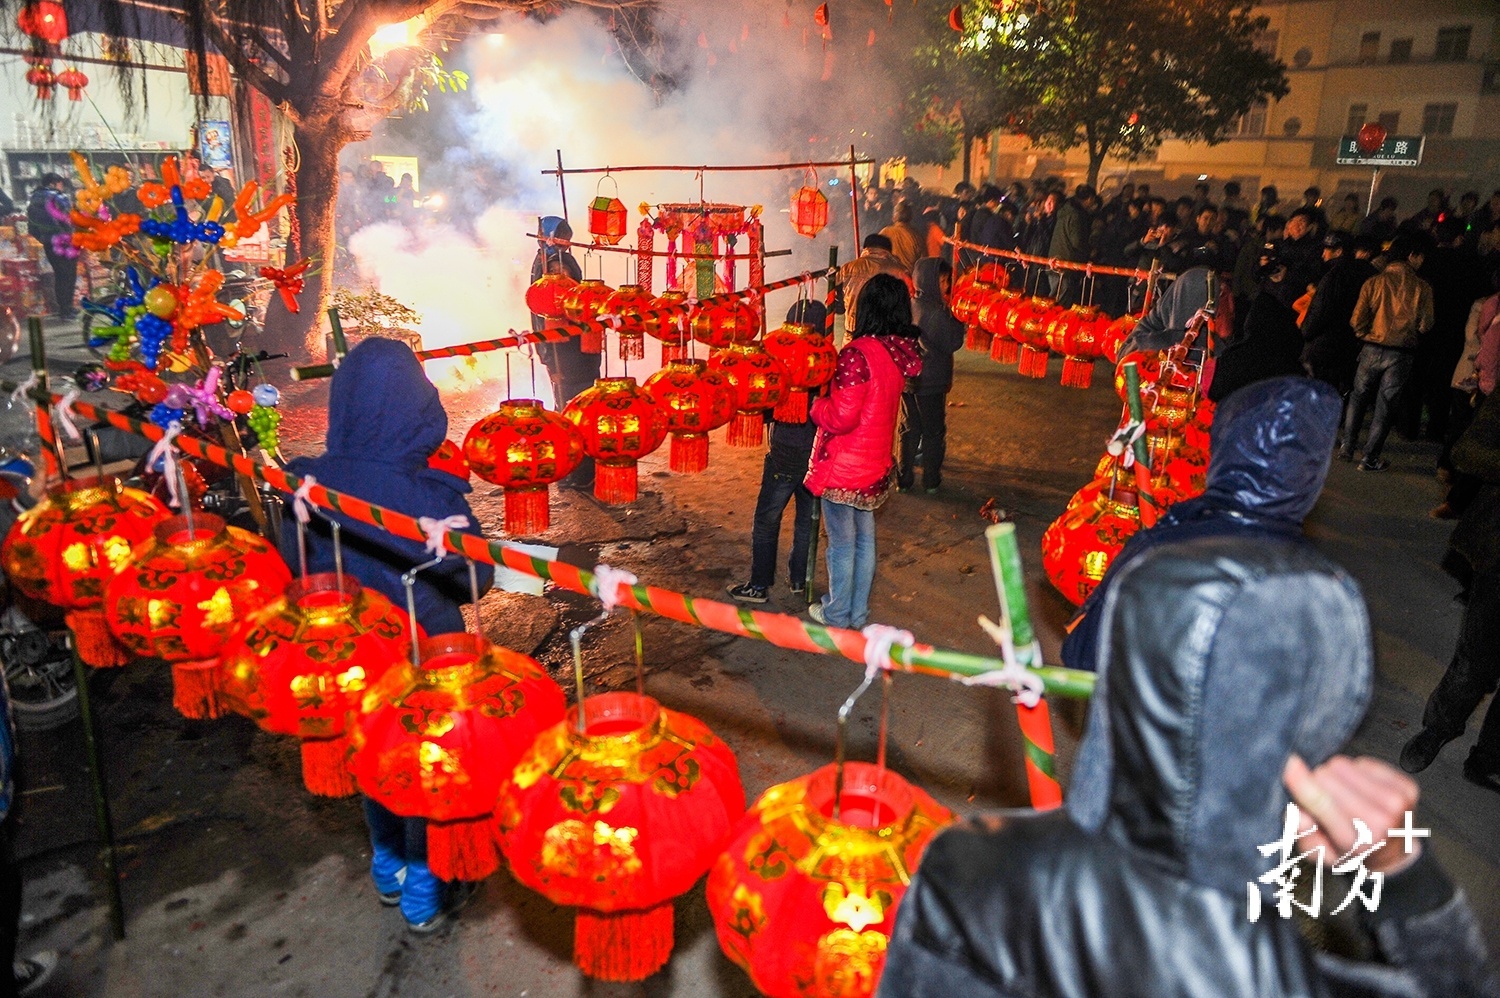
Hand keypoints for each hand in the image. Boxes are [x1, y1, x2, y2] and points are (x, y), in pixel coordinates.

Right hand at [1284, 754, 1420, 875]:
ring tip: (1344, 796)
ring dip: (1336, 776)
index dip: (1302, 782)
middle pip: (1327, 777)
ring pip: (1344, 765)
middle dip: (1317, 784)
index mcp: (1357, 843)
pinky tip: (1362, 790)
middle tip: (1326, 801)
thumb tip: (1298, 813)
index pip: (1322, 803)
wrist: (1394, 853)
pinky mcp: (1407, 787)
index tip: (1288, 763)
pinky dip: (1356, 773)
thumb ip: (1304, 835)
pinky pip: (1363, 762)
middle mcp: (1382, 822)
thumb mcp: (1320, 854)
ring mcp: (1398, 803)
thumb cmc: (1349, 850)